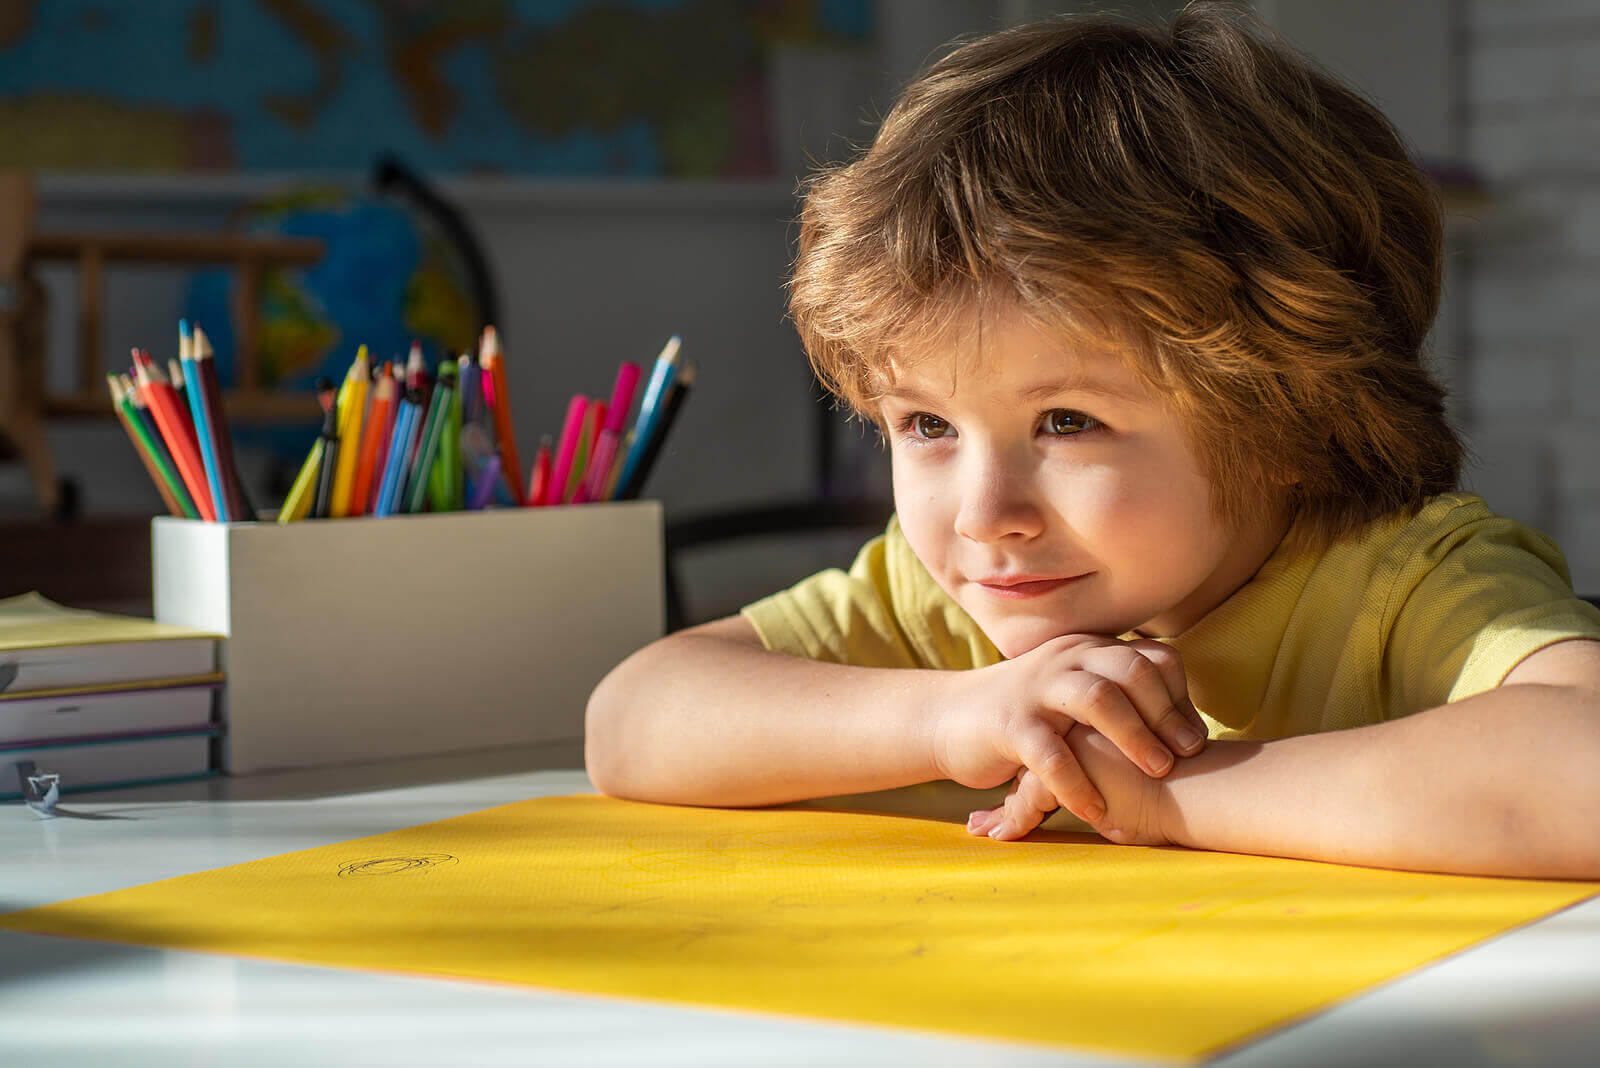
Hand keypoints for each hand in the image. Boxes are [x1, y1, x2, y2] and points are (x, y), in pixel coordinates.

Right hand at [931, 633, 1204, 825]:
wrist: (948, 717)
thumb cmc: (1026, 715)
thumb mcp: (1074, 693)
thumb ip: (1118, 695)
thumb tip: (1183, 726)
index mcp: (1088, 650)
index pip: (1153, 657)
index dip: (1181, 695)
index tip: (1194, 738)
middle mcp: (1066, 659)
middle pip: (1132, 670)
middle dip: (1167, 713)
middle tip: (1188, 754)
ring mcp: (1037, 689)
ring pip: (1097, 698)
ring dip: (1134, 736)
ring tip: (1157, 773)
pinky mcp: (1010, 725)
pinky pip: (1051, 754)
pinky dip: (1079, 785)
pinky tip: (1097, 812)